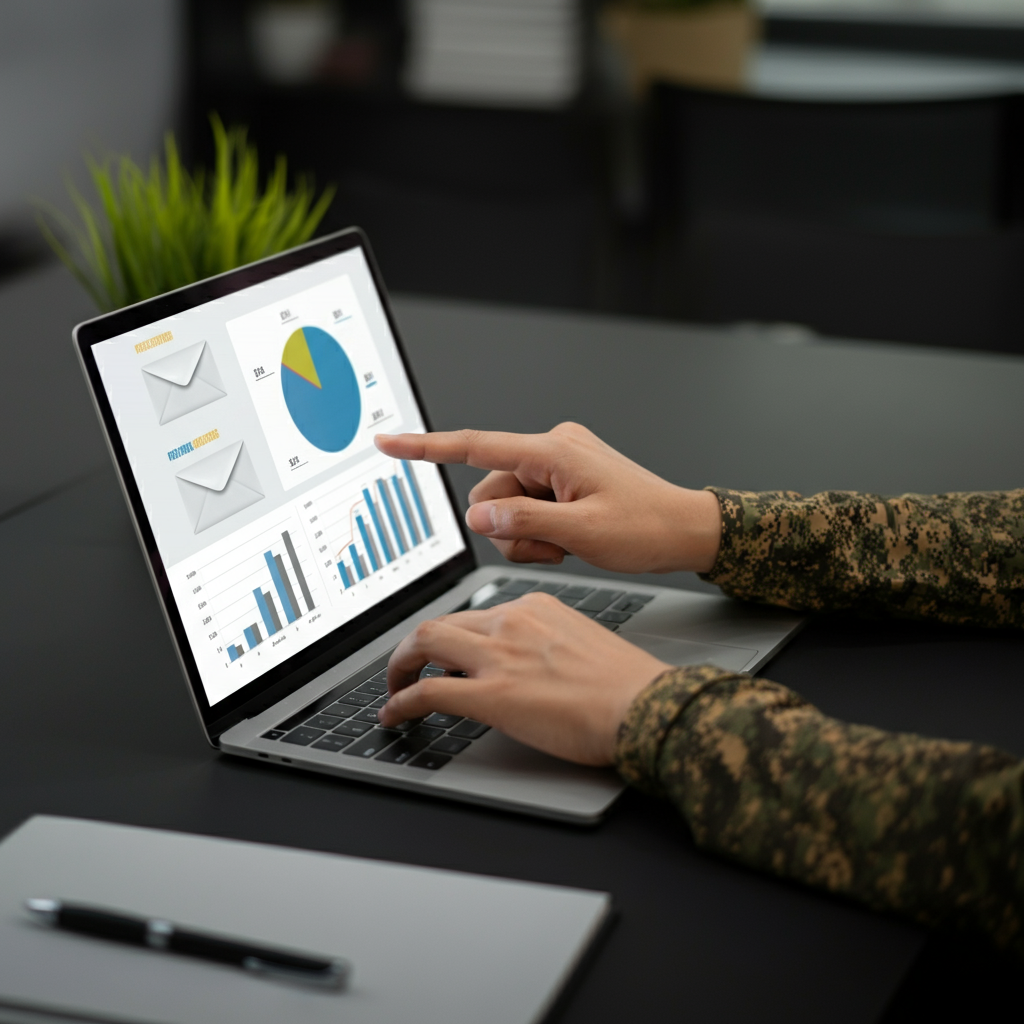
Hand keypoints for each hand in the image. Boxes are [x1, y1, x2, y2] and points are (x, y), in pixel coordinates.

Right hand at [375, 423, 720, 573]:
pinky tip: (570, 540)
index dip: (426, 448)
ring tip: (566, 545)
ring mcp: (558, 464)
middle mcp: (552, 449)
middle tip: (553, 547)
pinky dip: (541, 532)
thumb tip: (478, 514)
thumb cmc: (647, 528)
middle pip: (491, 491)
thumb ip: (523, 523)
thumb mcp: (581, 534)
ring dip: (527, 535)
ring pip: (506, 506)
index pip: (476, 447)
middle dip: (510, 527)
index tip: (388, 442)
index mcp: (553, 451)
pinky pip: (528, 508)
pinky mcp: (564, 480)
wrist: (685, 531)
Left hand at [379, 593, 670, 765]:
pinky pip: (428, 693)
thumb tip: (518, 666)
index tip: (445, 656)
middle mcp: (511, 622)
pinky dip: (402, 703)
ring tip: (394, 689)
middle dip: (414, 649)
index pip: (475, 615)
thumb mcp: (581, 642)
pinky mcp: (493, 695)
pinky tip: (396, 717)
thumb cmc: (626, 684)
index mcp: (534, 607)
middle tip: (406, 670)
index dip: (451, 638)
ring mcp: (499, 656)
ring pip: (423, 644)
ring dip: (399, 667)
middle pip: (440, 624)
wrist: (646, 706)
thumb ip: (543, 645)